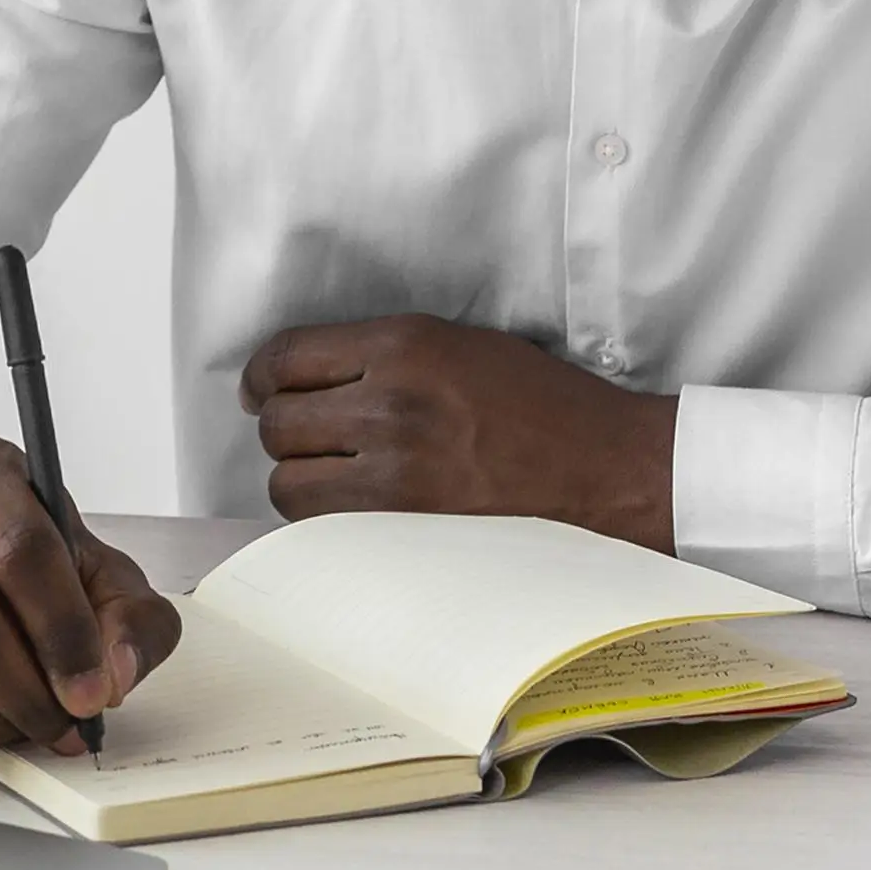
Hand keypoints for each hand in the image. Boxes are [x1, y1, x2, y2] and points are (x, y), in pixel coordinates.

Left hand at [241, 314, 677, 551]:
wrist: (609, 467)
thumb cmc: (544, 404)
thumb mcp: (461, 345)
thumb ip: (382, 354)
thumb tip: (308, 374)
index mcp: (404, 346)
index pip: (286, 357)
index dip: (262, 377)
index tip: (262, 390)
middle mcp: (392, 402)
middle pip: (279, 423)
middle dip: (284, 429)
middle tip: (309, 437)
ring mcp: (398, 469)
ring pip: (288, 481)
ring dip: (300, 478)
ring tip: (333, 476)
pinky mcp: (408, 524)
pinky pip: (323, 525)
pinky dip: (325, 518)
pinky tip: (354, 507)